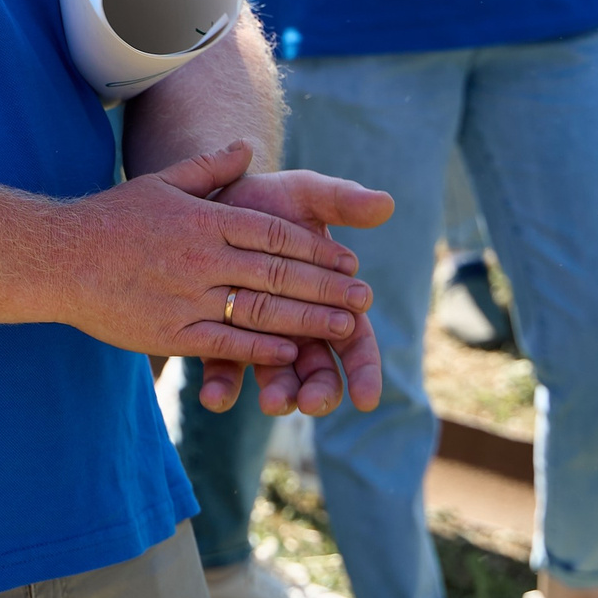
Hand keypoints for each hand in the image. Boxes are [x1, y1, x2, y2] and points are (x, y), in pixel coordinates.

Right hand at [57, 143, 372, 372]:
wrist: (57, 256)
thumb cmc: (112, 218)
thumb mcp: (162, 182)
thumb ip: (210, 167)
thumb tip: (247, 148)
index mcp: (205, 219)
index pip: (276, 234)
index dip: (317, 249)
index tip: (348, 261)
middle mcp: (202, 257)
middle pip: (279, 273)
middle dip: (328, 287)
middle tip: (364, 297)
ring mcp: (187, 297)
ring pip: (262, 311)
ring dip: (309, 321)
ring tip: (345, 327)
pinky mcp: (170, 332)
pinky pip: (226, 343)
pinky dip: (262, 350)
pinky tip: (292, 352)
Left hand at [196, 170, 392, 415]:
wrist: (212, 199)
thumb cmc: (268, 201)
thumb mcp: (303, 194)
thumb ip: (341, 200)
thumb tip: (385, 203)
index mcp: (328, 301)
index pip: (355, 343)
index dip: (364, 370)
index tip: (367, 396)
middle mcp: (297, 327)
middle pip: (318, 371)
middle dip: (319, 391)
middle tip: (312, 402)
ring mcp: (259, 337)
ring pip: (275, 377)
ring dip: (278, 394)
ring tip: (274, 403)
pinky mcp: (219, 339)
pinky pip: (223, 370)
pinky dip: (222, 387)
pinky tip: (215, 397)